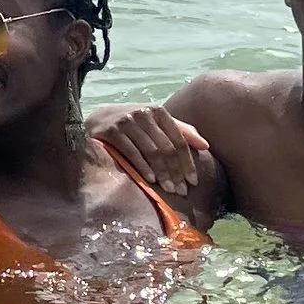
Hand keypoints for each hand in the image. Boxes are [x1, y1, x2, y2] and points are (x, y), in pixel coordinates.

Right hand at [94, 103, 224, 223]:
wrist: (98, 118)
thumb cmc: (134, 124)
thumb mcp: (156, 123)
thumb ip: (181, 131)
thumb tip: (205, 145)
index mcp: (159, 111)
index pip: (179, 140)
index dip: (187, 162)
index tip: (193, 182)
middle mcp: (144, 113)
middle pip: (167, 148)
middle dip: (176, 172)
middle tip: (181, 191)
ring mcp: (127, 121)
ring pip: (152, 152)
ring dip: (162, 173)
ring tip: (169, 190)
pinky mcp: (112, 131)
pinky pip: (132, 153)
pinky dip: (143, 168)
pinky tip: (150, 181)